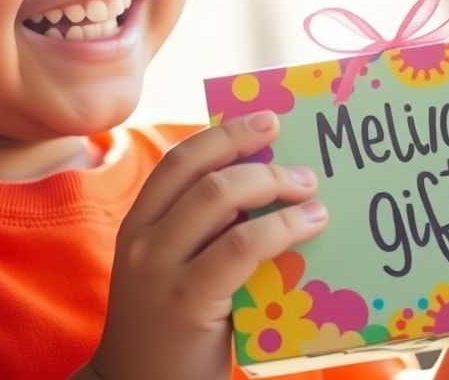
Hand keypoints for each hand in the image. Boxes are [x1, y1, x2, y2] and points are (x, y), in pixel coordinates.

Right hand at [85, 112, 328, 379]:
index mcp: (138, 223)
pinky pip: (241, 247)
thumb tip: (269, 187)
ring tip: (310, 192)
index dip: (224, 135)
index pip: (178, 161)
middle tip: (302, 164)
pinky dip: (282, 226)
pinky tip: (308, 223)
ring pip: (220, 199)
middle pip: (201, 171)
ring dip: (274, 185)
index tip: (267, 121)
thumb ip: (206, 232)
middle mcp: (142, 239)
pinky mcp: (188, 300)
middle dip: (254, 152)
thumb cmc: (170, 326)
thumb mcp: (174, 268)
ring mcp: (160, 268)